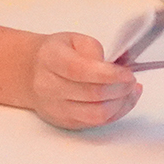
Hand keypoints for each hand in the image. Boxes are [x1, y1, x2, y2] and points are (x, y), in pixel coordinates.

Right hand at [26, 31, 141, 129]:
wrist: (31, 73)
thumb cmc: (56, 54)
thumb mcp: (74, 39)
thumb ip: (94, 49)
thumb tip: (112, 67)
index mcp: (51, 60)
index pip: (81, 71)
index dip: (110, 74)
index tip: (127, 73)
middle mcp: (49, 87)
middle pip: (92, 95)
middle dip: (120, 89)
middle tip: (132, 80)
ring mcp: (55, 108)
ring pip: (95, 115)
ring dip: (121, 104)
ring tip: (131, 91)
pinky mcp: (64, 122)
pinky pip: (94, 123)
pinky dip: (114, 113)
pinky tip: (123, 101)